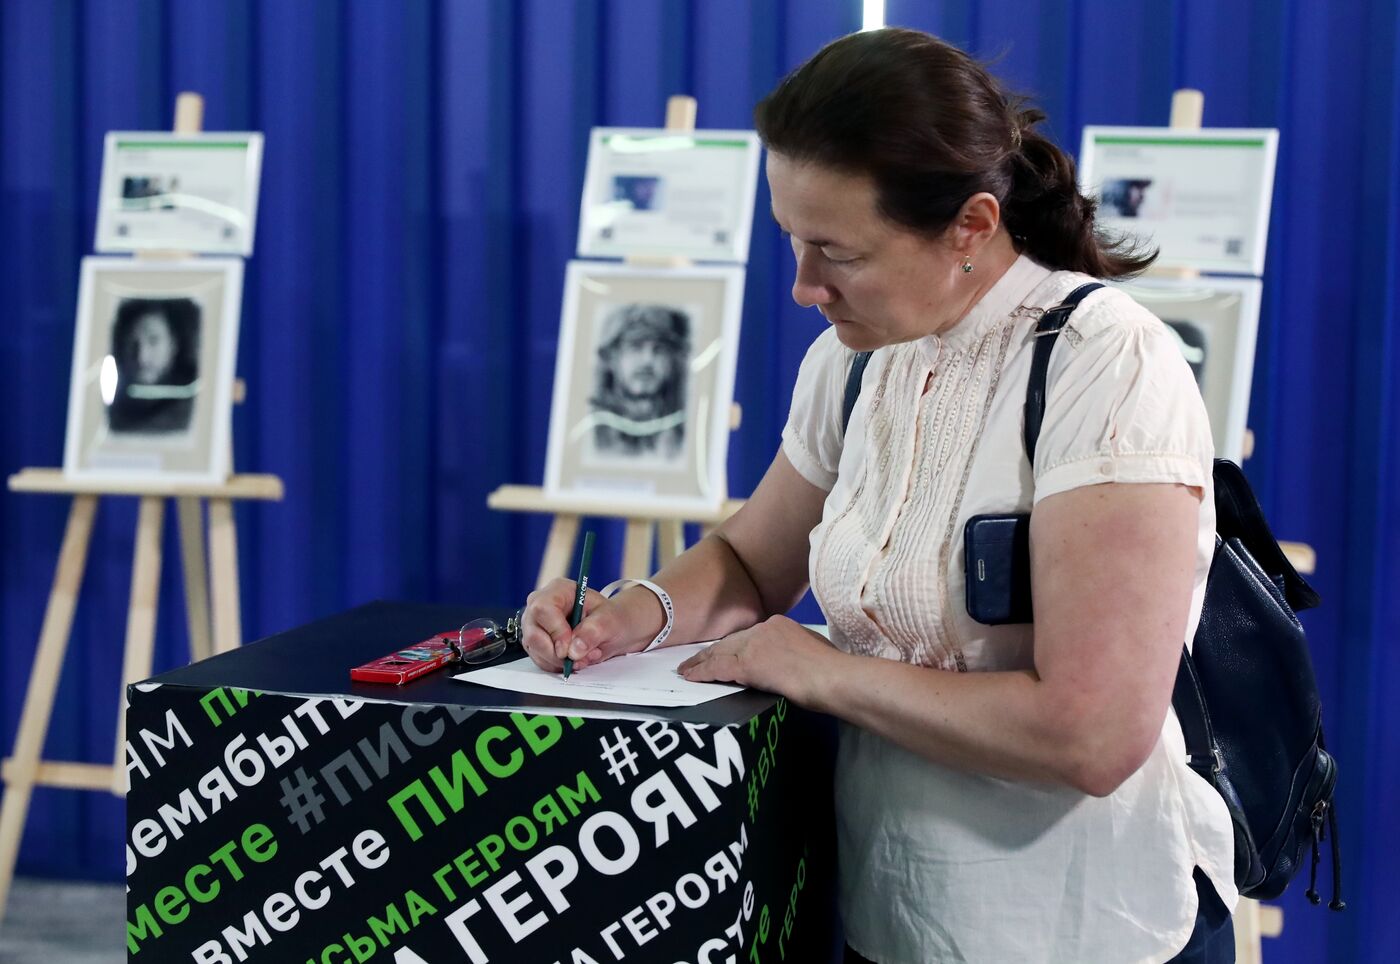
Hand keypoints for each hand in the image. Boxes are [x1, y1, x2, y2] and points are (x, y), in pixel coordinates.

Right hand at [519, 578, 658, 673]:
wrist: (611, 629)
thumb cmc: (610, 618)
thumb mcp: (609, 620)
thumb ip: (592, 632)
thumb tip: (574, 650)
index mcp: (558, 590)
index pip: (543, 609)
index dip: (555, 632)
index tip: (569, 650)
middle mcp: (541, 605)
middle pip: (533, 633)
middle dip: (557, 653)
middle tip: (580, 658)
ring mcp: (536, 625)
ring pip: (535, 650)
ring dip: (560, 661)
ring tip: (585, 656)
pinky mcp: (537, 643)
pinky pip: (540, 660)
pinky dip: (558, 666)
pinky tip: (576, 659)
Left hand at [677, 615, 843, 705]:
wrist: (832, 677)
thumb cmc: (832, 670)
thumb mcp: (813, 650)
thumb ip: (794, 650)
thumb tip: (788, 662)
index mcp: (779, 624)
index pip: (747, 636)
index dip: (732, 646)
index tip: (722, 653)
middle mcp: (764, 629)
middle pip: (730, 641)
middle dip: (711, 652)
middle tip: (694, 660)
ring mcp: (755, 645)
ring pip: (720, 652)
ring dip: (700, 662)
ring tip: (686, 670)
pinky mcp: (749, 663)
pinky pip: (718, 668)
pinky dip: (702, 672)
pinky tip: (691, 677)